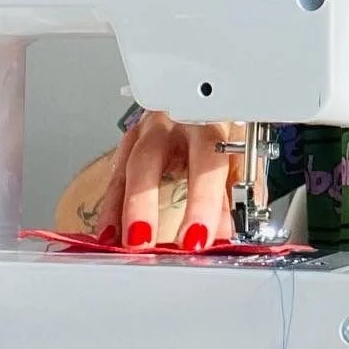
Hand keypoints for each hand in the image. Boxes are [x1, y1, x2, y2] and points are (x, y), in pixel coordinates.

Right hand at [94, 111, 246, 250]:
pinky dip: (112, 209)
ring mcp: (146, 133)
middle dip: (143, 202)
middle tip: (143, 241)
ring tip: (126, 244)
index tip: (199, 236)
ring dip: (125, 210)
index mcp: (208, 127)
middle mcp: (172, 124)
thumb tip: (227, 234)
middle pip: (149, 159)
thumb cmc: (222, 135)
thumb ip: (234, 198)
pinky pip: (116, 178)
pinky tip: (110, 234)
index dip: (202, 201)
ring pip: (128, 168)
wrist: (202, 104)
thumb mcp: (238, 160)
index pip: (206, 161)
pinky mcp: (130, 145)